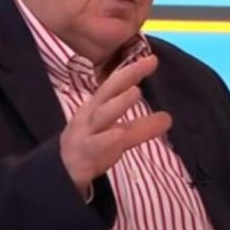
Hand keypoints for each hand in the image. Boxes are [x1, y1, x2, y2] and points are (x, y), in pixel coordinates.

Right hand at [59, 56, 171, 195]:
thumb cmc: (90, 142)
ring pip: (102, 116)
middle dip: (127, 75)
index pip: (114, 83)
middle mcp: (91, 115)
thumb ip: (131, 119)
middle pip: (107, 91)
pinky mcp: (86, 154)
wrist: (62, 170)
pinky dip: (108, 139)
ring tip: (136, 92)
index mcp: (96, 105)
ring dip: (119, 103)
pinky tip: (120, 136)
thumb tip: (168, 117)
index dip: (132, 70)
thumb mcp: (106, 125)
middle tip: (149, 63)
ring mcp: (87, 134)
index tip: (153, 59)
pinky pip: (97, 145)